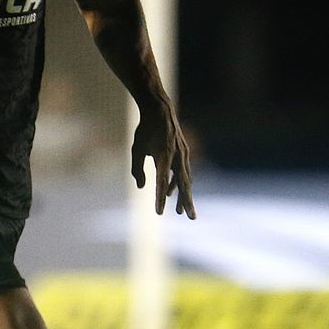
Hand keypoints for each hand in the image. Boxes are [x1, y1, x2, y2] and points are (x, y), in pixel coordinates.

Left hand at [131, 101, 195, 217]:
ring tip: (182, 212)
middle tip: (191, 218)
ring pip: (185, 179)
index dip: (159, 198)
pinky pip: (182, 172)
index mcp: (163, 156)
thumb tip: (141, 187)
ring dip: (183, 195)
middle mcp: (176, 157)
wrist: (159, 110)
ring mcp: (182, 155)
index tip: (158, 213)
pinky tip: (172, 193)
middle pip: (183, 184)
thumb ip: (137, 169)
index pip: (161, 182)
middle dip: (187, 202)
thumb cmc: (145, 130)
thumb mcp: (137, 149)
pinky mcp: (183, 153)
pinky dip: (177, 183)